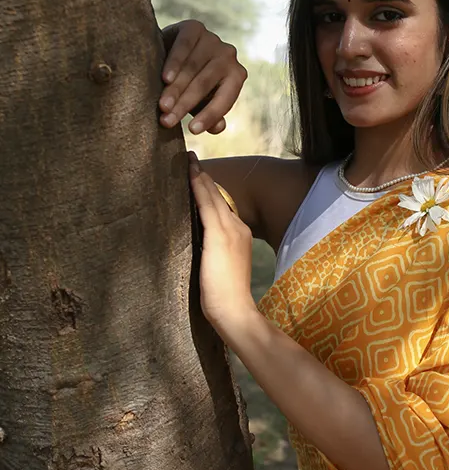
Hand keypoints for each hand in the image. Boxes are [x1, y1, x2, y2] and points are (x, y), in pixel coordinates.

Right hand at [159, 20, 247, 135]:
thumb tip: (218, 127)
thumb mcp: (200, 101)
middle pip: (204, 84)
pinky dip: (174, 63)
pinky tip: (165, 78)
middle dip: (184, 105)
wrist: (170, 50)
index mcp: (236, 76)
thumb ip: (210, 113)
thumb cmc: (190, 83)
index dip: (209, 116)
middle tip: (167, 121)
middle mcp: (228, 56)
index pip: (224, 100)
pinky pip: (184, 47)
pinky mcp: (194, 27)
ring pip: (192, 68)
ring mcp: (212, 40)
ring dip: (175, 89)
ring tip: (162, 106)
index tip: (192, 131)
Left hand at [188, 152, 256, 331]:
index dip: (209, 189)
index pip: (222, 207)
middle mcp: (238, 229)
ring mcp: (231, 231)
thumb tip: (195, 244)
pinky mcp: (220, 237)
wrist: (235, 311)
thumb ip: (211, 252)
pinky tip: (189, 176)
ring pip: (213, 197)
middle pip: (218, 197)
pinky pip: (207, 206)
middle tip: (190, 158)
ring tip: (188, 161)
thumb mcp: (219, 268)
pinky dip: (198, 189)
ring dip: (199, 178)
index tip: (196, 173)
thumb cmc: (224, 297)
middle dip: (204, 177)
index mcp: (239, 236)